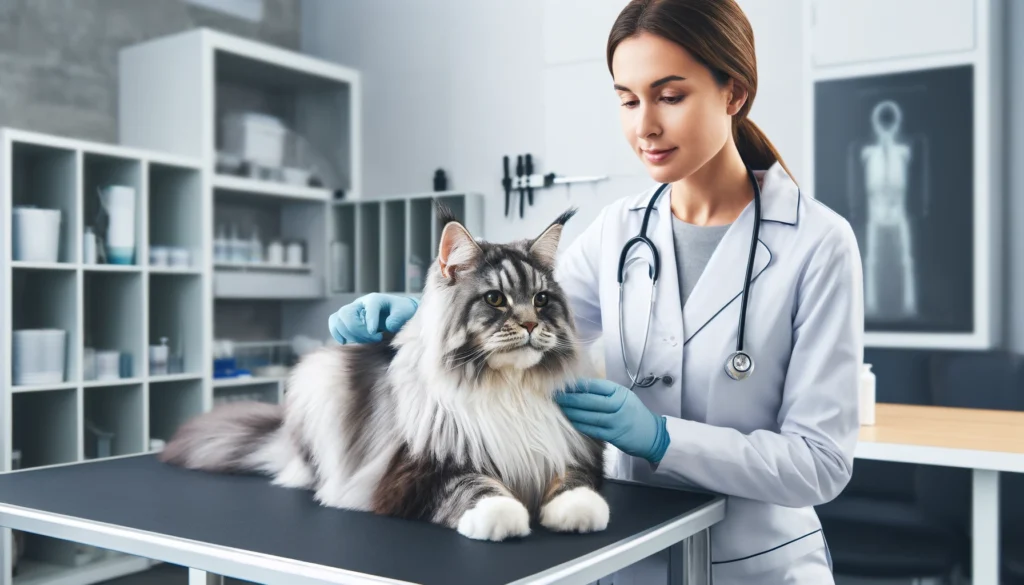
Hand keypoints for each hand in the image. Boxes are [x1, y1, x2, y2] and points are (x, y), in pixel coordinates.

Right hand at [328, 293, 418, 343]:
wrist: (396, 313)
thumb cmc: (400, 312)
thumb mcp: (404, 313)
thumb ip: (397, 318)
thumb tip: (388, 326)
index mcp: (375, 299)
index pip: (370, 307)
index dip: (371, 322)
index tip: (378, 335)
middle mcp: (360, 304)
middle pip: (346, 313)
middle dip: (357, 330)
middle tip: (374, 338)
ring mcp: (352, 311)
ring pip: (338, 319)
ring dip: (349, 334)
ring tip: (365, 340)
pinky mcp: (347, 320)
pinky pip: (335, 324)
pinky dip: (337, 333)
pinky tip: (346, 342)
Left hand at [555, 378, 669, 463]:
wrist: (652, 434)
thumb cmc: (634, 413)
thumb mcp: (624, 397)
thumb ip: (605, 392)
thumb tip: (579, 388)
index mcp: (620, 393)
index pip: (595, 386)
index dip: (577, 386)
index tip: (562, 384)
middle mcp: (619, 405)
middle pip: (589, 400)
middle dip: (569, 398)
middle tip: (554, 396)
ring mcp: (616, 421)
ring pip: (588, 415)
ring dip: (571, 412)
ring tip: (559, 408)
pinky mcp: (614, 436)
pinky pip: (592, 429)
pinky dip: (579, 424)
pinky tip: (569, 421)